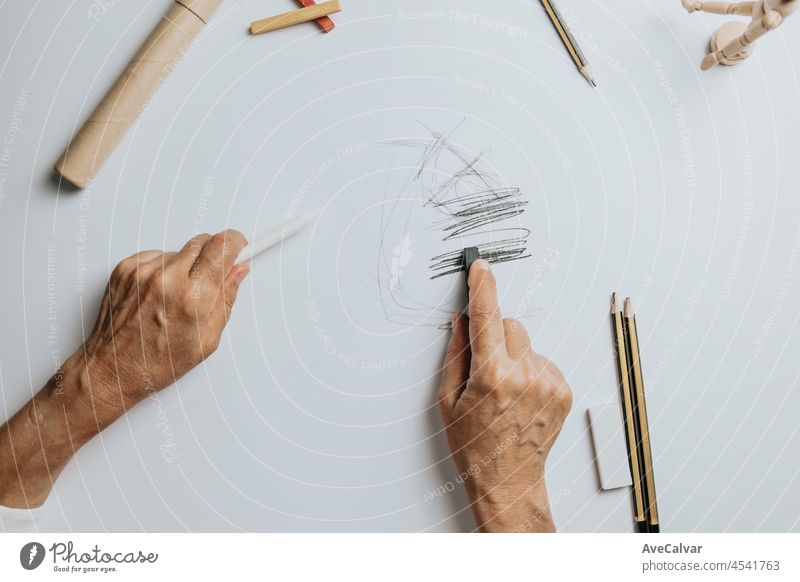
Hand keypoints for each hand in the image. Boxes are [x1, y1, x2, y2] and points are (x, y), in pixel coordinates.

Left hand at [80, 229, 249, 407]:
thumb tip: (237, 272)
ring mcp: (142, 272)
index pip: (221, 247)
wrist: (114, 368)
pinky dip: (162, 269)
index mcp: (192, 298)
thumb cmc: (157, 361)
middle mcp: (166, 279)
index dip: (235, 242)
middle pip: (202, 241)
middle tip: (208, 277)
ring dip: (185, 265)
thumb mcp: (207, 339)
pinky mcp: (125, 269)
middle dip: (212, 254)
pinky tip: (158, 294)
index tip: (239, 245)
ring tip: (175, 296)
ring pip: (179, 250)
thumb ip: (226, 299)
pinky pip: (156, 256)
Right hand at [438, 259, 571, 531]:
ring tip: (504, 389)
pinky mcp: (563, 390)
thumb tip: (462, 321)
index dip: (482, 287)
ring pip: (528, 343)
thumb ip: (456, 354)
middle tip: (485, 365)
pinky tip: (520, 395)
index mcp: (492, 377)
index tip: (480, 267)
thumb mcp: (448, 401)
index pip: (487, 317)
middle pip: (511, 325)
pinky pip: (543, 360)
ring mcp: (548, 383)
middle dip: (496, 334)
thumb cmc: (475, 445)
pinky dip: (530, 369)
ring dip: (514, 354)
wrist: (508, 480)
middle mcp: (525, 376)